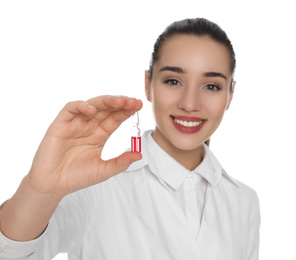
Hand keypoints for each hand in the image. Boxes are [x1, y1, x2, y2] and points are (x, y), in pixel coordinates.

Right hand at [26, 95, 142, 198]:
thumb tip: (139, 155)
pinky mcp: (60, 124)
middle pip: (106, 109)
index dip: (126, 111)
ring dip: (106, 101)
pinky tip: (92, 110)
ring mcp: (75, 124)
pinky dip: (80, 106)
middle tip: (133, 101)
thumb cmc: (77, 177)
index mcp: (100, 134)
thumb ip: (121, 162)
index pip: (115, 118)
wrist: (53, 185)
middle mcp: (89, 126)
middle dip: (120, 103)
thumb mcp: (104, 170)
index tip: (139, 106)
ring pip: (92, 105)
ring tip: (120, 101)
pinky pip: (70, 109)